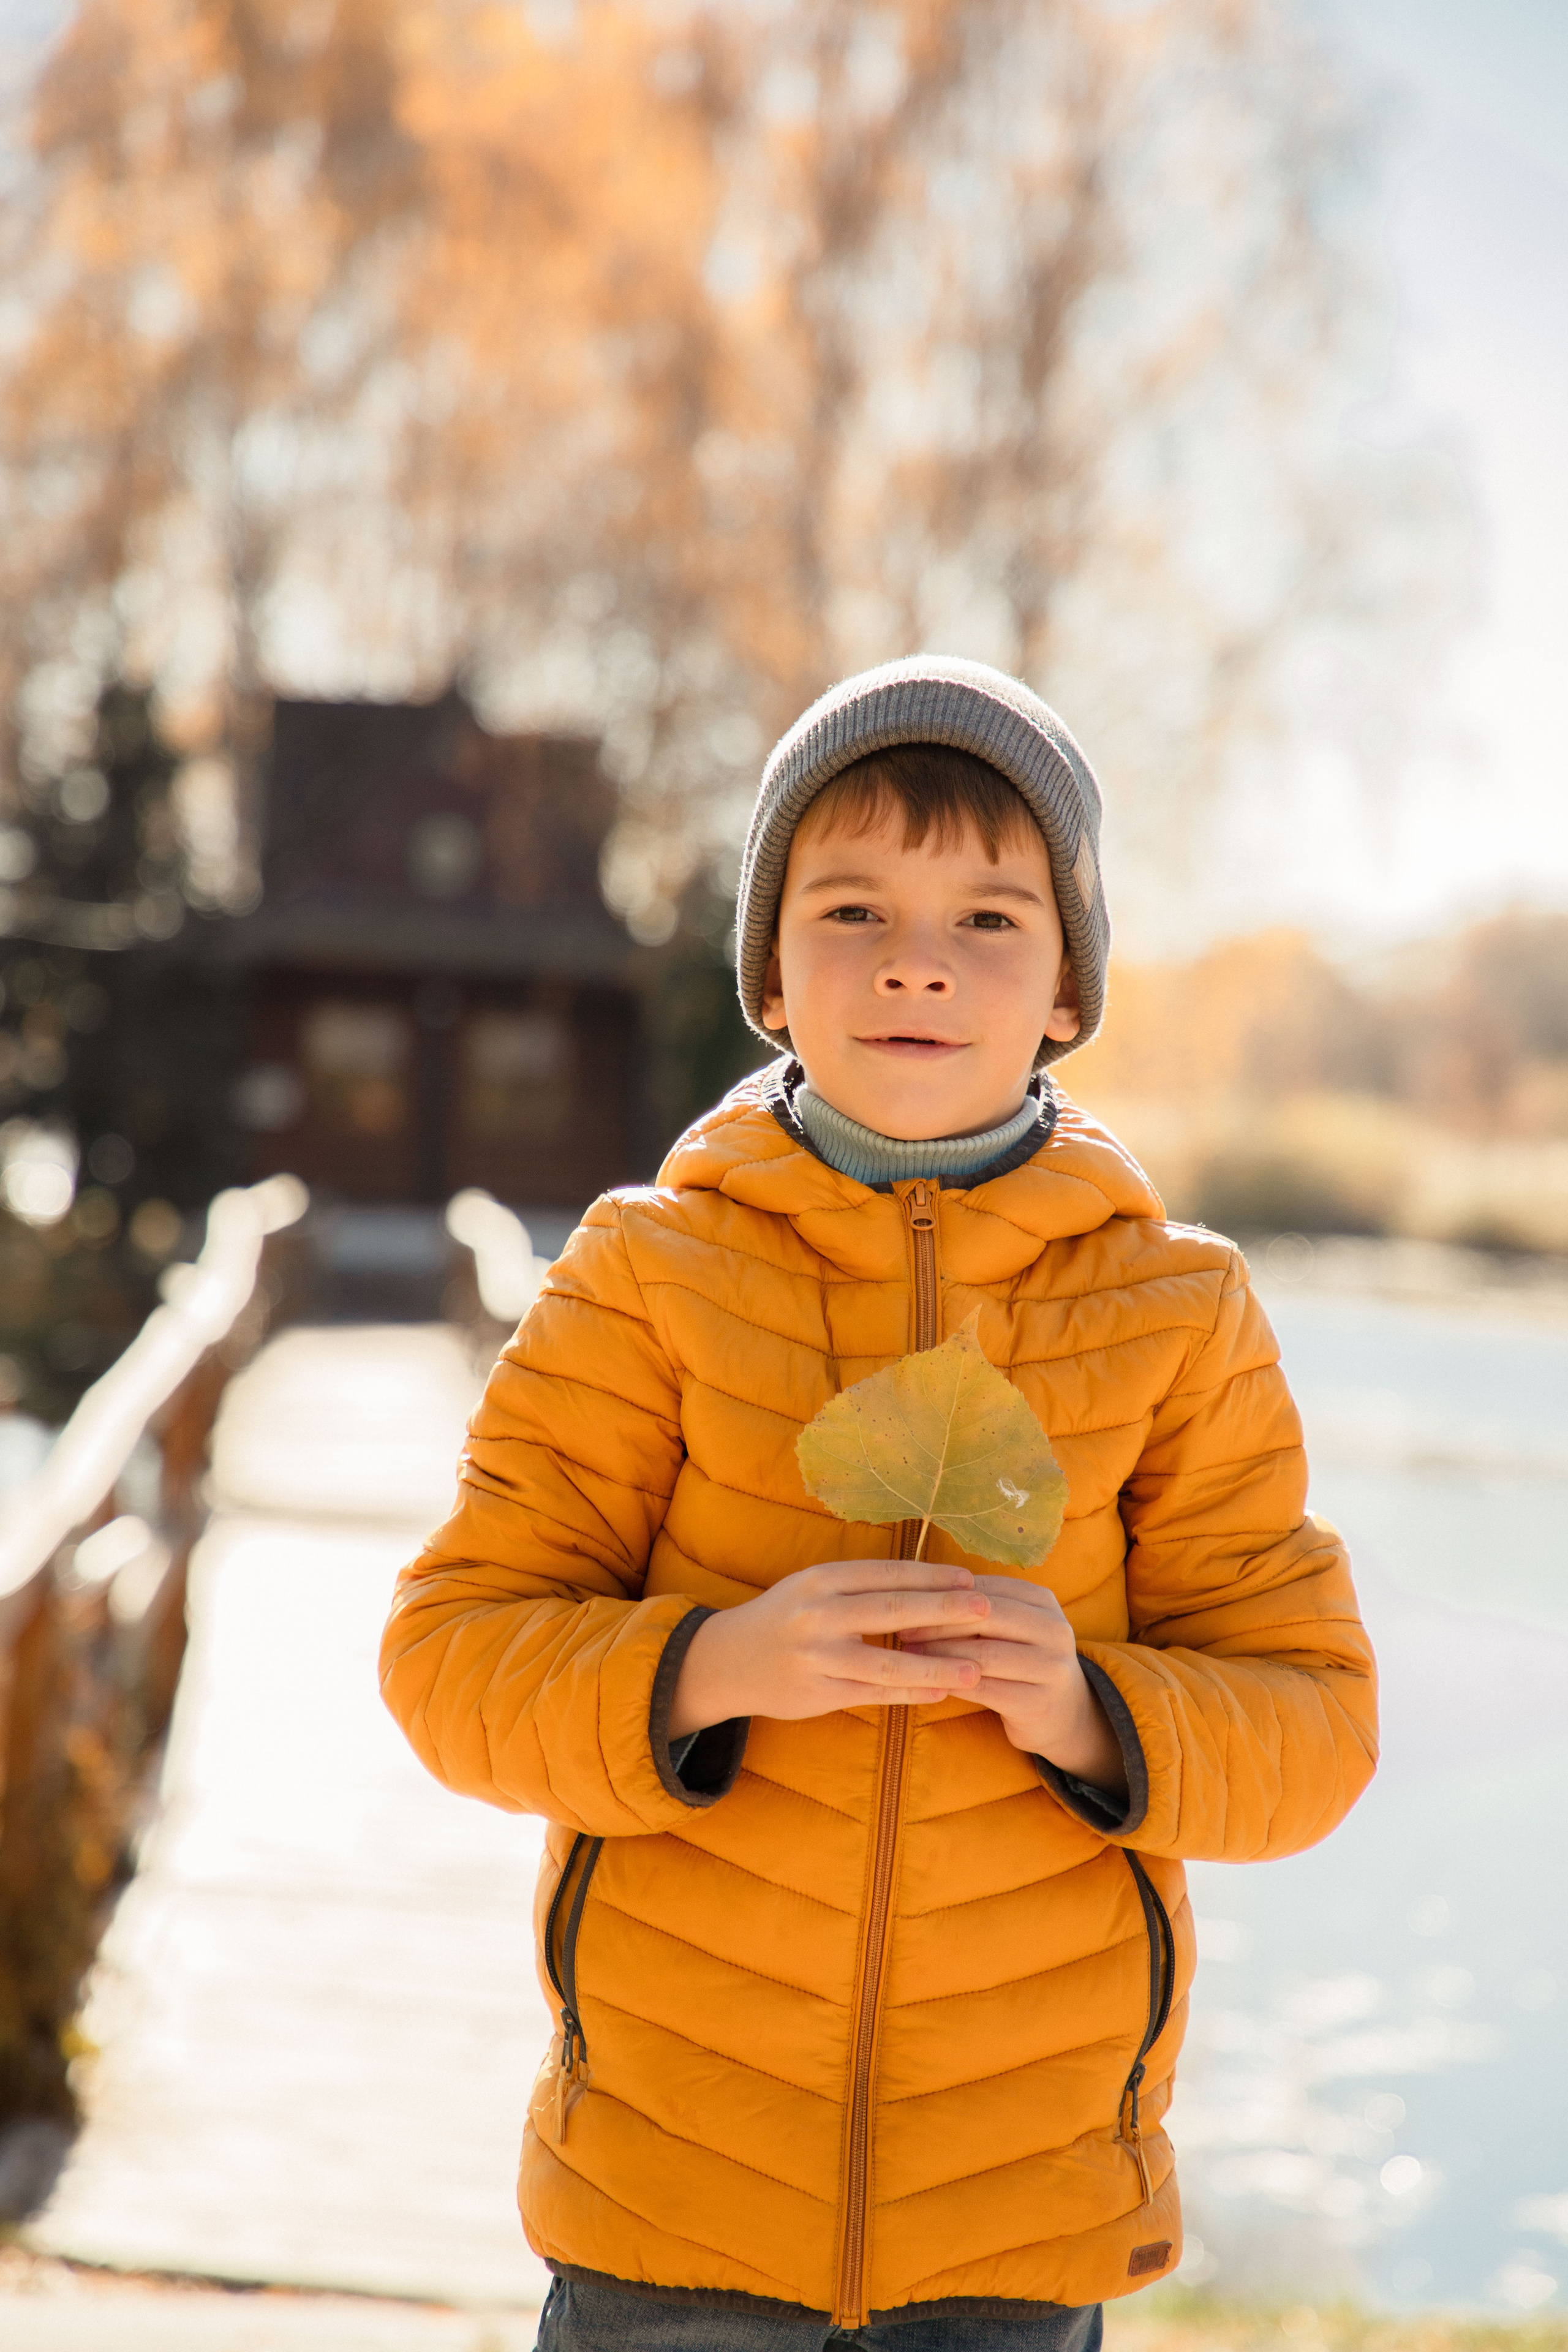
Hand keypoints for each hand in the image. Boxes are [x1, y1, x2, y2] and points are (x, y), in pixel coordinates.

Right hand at [668, 1560, 993, 1737]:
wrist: (728, 1660)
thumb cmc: (785, 1617)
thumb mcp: (813, 1587)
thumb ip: (860, 1585)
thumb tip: (929, 1582)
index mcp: (821, 1580)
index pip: (886, 1574)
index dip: (931, 1575)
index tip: (970, 1577)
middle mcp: (818, 1615)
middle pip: (892, 1611)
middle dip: (944, 1610)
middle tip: (986, 1609)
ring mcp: (817, 1657)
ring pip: (887, 1662)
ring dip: (936, 1666)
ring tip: (975, 1668)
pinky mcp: (817, 1694)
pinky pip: (873, 1694)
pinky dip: (910, 1694)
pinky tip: (940, 1693)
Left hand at [902, 1574, 1126, 1795]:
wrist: (1065, 1714)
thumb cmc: (1021, 1660)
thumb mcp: (1011, 1626)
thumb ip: (978, 1607)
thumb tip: (919, 1588)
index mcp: (1043, 1601)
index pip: (987, 1588)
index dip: (945, 1593)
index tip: (907, 1599)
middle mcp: (1054, 1630)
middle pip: (987, 1617)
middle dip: (940, 1622)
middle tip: (903, 1628)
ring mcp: (1051, 1668)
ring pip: (984, 1655)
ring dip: (940, 1654)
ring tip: (908, 1655)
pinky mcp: (1038, 1703)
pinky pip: (985, 1689)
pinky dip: (952, 1683)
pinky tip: (928, 1681)